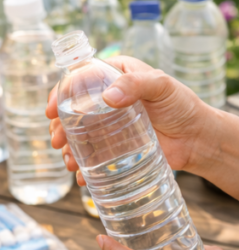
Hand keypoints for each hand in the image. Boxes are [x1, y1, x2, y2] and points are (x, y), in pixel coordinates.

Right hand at [46, 56, 212, 184]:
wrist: (198, 140)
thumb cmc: (183, 106)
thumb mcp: (162, 86)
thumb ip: (136, 84)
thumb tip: (108, 97)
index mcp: (112, 75)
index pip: (77, 80)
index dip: (59, 94)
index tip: (51, 110)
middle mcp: (104, 98)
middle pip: (70, 109)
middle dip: (57, 126)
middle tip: (57, 140)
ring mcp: (106, 123)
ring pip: (75, 132)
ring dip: (66, 147)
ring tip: (69, 161)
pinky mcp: (112, 145)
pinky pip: (89, 153)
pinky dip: (81, 164)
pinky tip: (80, 174)